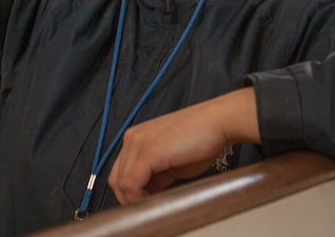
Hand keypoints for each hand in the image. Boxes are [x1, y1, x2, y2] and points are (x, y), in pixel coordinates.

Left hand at [106, 88, 260, 203]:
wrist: (217, 122)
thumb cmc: (201, 139)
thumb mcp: (172, 162)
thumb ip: (156, 176)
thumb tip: (149, 193)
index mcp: (136, 138)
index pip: (120, 172)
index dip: (129, 193)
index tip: (143, 204)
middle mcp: (132, 138)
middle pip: (116, 178)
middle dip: (128, 199)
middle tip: (146, 210)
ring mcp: (138, 143)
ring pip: (121, 182)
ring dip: (133, 200)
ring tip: (151, 208)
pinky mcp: (148, 152)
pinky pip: (132, 183)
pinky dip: (137, 198)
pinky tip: (152, 202)